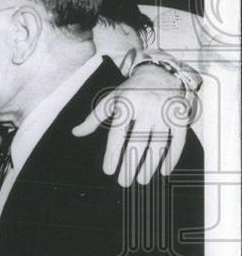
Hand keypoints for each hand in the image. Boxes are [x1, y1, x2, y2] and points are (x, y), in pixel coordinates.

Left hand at [72, 63, 195, 185]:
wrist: (160, 73)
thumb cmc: (130, 91)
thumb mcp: (110, 100)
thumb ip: (93, 118)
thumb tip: (75, 133)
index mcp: (126, 104)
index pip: (117, 134)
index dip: (113, 154)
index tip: (108, 170)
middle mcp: (146, 109)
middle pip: (137, 142)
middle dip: (130, 164)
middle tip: (123, 182)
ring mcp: (164, 113)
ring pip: (158, 144)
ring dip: (150, 165)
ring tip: (141, 180)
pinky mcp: (179, 117)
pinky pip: (178, 140)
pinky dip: (173, 157)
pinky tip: (164, 171)